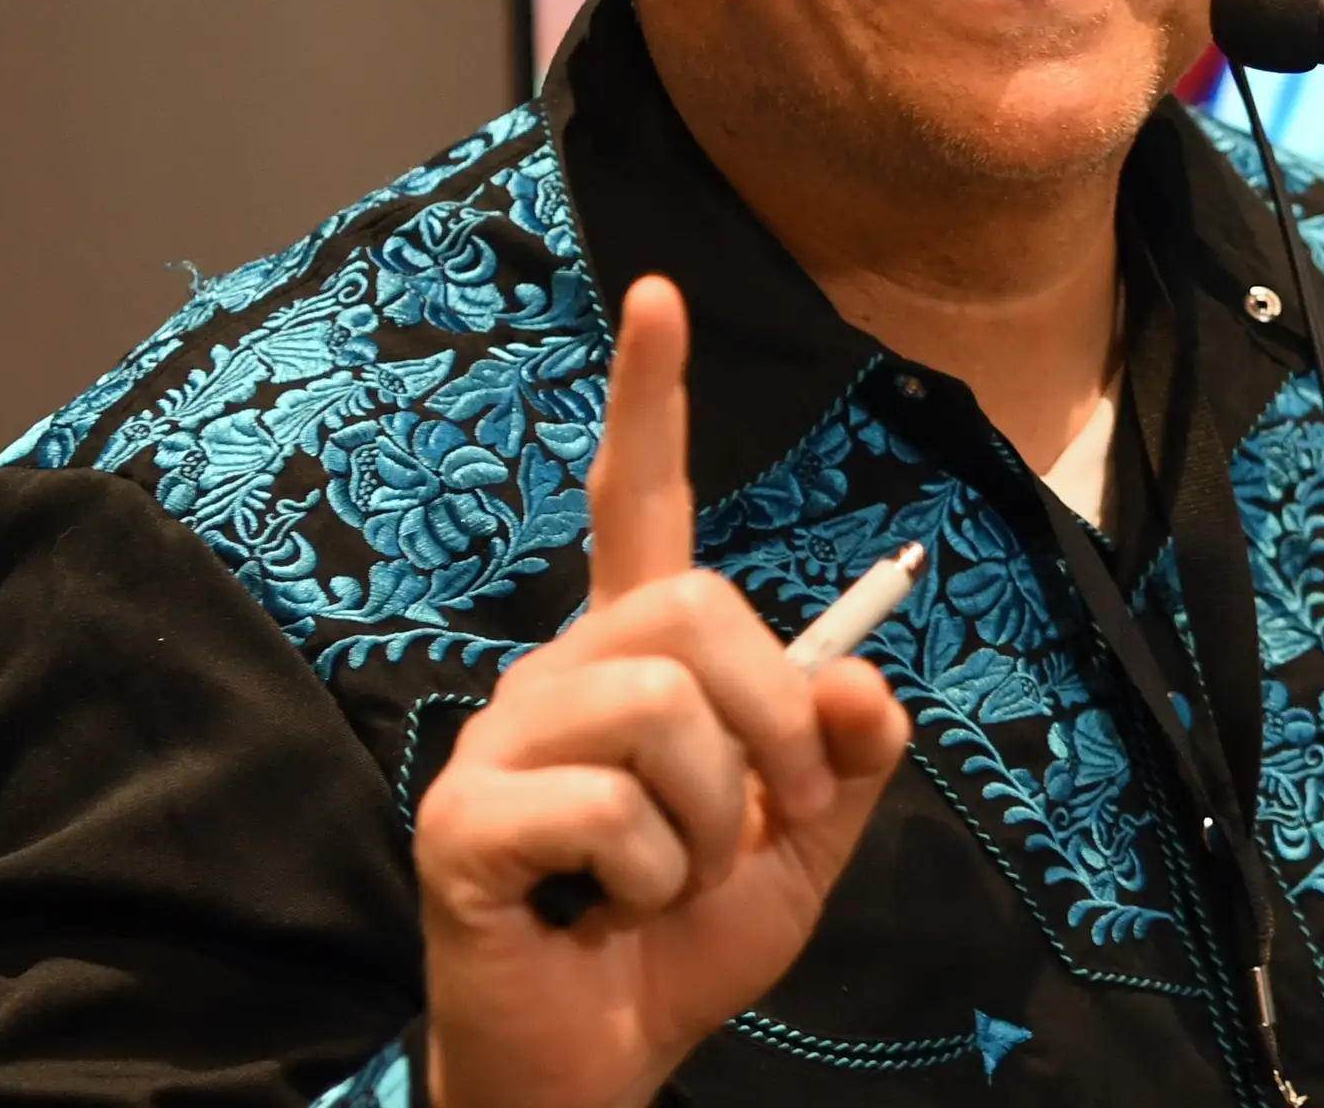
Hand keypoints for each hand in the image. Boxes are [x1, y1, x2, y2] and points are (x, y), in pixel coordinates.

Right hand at [411, 276, 912, 1107]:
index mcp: (638, 660)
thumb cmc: (683, 941)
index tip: (660, 293)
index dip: (650, 400)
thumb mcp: (807, 838)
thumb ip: (847, 749)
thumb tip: (859, 675)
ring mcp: (501, 741)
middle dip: (774, 724)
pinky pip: (605, 810)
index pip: (640, 503)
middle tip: (762, 820)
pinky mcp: (464, 820)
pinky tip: (603, 909)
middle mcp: (558, 673)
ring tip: (667, 879)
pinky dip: (645, 879)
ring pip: (662, 709)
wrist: (601, 1061)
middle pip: (699, 610)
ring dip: (711, 822)